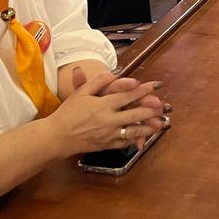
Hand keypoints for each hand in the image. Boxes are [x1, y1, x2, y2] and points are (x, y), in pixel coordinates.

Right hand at [48, 69, 168, 155]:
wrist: (56, 137)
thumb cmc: (68, 113)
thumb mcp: (81, 92)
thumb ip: (98, 81)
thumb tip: (115, 73)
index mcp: (102, 105)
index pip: (127, 95)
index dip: (143, 90)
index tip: (155, 85)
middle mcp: (107, 120)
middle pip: (134, 113)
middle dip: (150, 109)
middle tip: (163, 105)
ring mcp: (108, 134)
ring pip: (132, 130)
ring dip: (148, 127)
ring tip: (160, 123)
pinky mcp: (106, 145)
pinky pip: (124, 143)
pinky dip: (135, 139)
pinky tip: (145, 137)